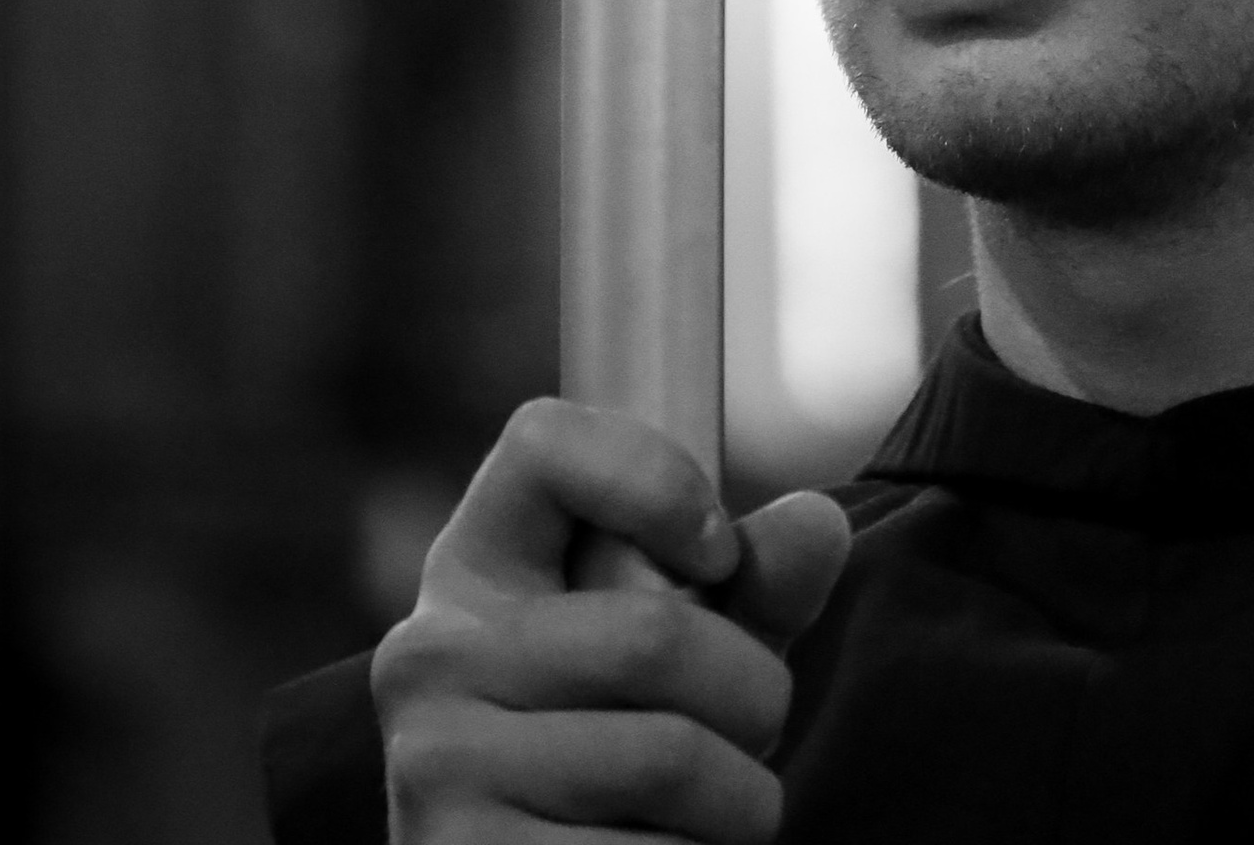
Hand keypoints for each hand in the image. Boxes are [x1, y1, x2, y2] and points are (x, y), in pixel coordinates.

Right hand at [374, 398, 851, 840]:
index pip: (543, 445)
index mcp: (475, 569)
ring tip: (725, 812)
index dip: (655, 478)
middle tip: (756, 732)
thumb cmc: (611, 754)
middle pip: (655, 633)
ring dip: (744, 801)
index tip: (718, 551)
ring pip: (669, 757)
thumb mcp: (677, 655)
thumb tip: (820, 523)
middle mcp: (433, 655)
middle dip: (756, 695)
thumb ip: (750, 585)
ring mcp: (437, 765)